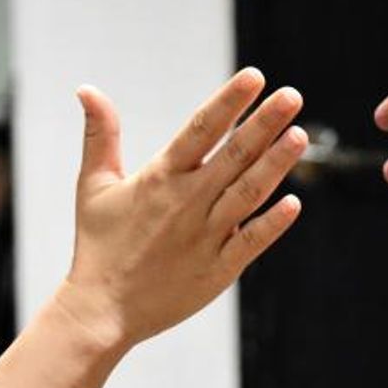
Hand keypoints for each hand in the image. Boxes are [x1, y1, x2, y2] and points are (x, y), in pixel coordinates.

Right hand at [55, 67, 306, 352]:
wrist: (102, 310)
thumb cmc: (98, 245)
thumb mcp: (93, 185)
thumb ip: (100, 135)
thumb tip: (87, 89)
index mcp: (159, 178)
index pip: (201, 129)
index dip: (229, 101)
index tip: (255, 77)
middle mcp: (186, 203)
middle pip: (233, 155)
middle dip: (265, 123)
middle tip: (292, 96)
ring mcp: (204, 236)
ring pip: (248, 193)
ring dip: (276, 164)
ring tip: (300, 136)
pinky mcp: (217, 270)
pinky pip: (251, 242)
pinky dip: (272, 224)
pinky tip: (294, 203)